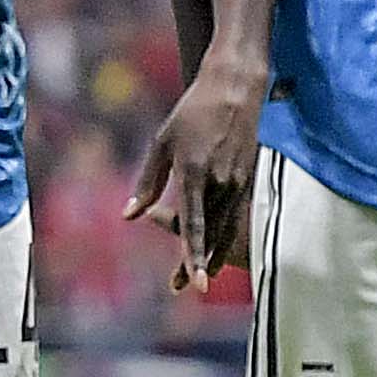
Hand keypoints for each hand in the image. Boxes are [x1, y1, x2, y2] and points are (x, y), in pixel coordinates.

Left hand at [127, 57, 266, 289]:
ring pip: (226, 227)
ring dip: (214, 254)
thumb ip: (147, 183)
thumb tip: (129, 216)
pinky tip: (219, 250)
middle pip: (211, 233)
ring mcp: (238, 181)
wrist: (235, 88)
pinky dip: (227, 235)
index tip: (191, 281)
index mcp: (195, 172)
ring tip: (202, 278)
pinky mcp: (247, 178)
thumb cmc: (193, 112)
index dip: (190, 255)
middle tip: (184, 289)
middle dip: (199, 263)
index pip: (192, 224)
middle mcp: (220, 182)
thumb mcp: (162, 143)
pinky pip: (236, 214)